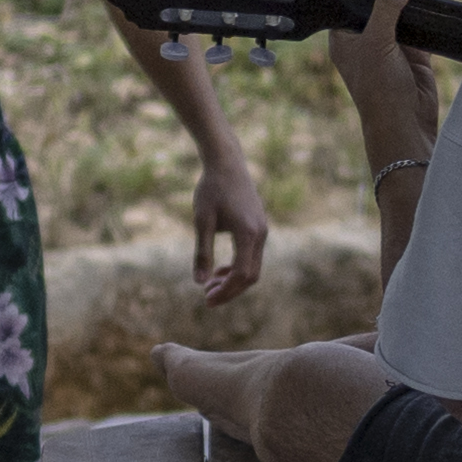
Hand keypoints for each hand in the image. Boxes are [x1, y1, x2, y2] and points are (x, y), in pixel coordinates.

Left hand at [192, 141, 269, 308]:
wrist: (226, 162)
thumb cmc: (211, 189)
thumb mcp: (201, 221)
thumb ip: (202, 253)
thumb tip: (199, 282)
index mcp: (248, 234)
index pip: (241, 274)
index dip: (225, 291)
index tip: (206, 299)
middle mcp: (260, 235)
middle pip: (250, 276)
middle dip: (230, 290)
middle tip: (207, 298)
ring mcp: (262, 231)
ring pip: (252, 267)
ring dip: (233, 280)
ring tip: (210, 286)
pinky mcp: (258, 227)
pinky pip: (252, 256)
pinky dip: (237, 267)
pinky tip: (220, 270)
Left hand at [327, 0, 442, 178]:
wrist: (406, 123)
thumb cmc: (379, 89)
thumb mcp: (378, 42)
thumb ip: (387, 8)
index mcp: (345, 39)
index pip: (350, 4)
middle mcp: (365, 42)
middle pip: (378, 8)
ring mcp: (390, 49)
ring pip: (400, 18)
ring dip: (409, 10)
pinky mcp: (413, 56)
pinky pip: (419, 31)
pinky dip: (424, 24)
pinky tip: (428, 12)